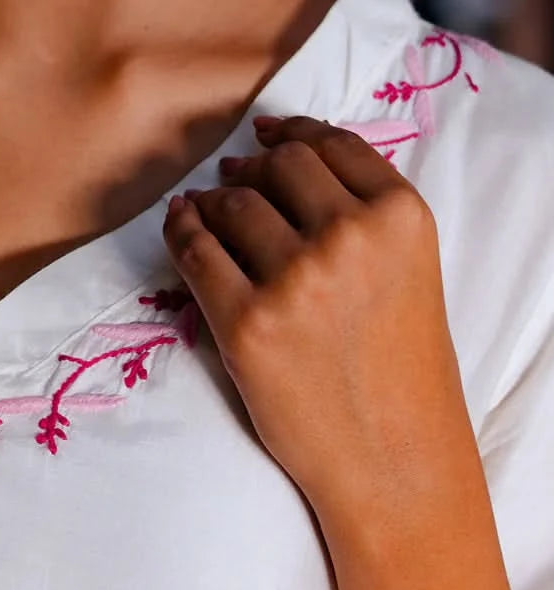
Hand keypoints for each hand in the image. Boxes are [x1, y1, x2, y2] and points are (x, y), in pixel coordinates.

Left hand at [163, 114, 470, 521]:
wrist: (392, 458)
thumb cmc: (400, 368)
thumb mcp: (409, 270)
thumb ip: (364, 213)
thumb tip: (273, 153)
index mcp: (401, 217)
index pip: (332, 144)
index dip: (292, 132)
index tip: (267, 134)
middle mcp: (351, 238)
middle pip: (279, 165)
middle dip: (253, 168)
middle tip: (235, 178)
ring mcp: (295, 281)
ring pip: (233, 203)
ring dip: (213, 200)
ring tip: (205, 209)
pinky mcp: (245, 324)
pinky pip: (196, 251)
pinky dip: (181, 231)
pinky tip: (180, 225)